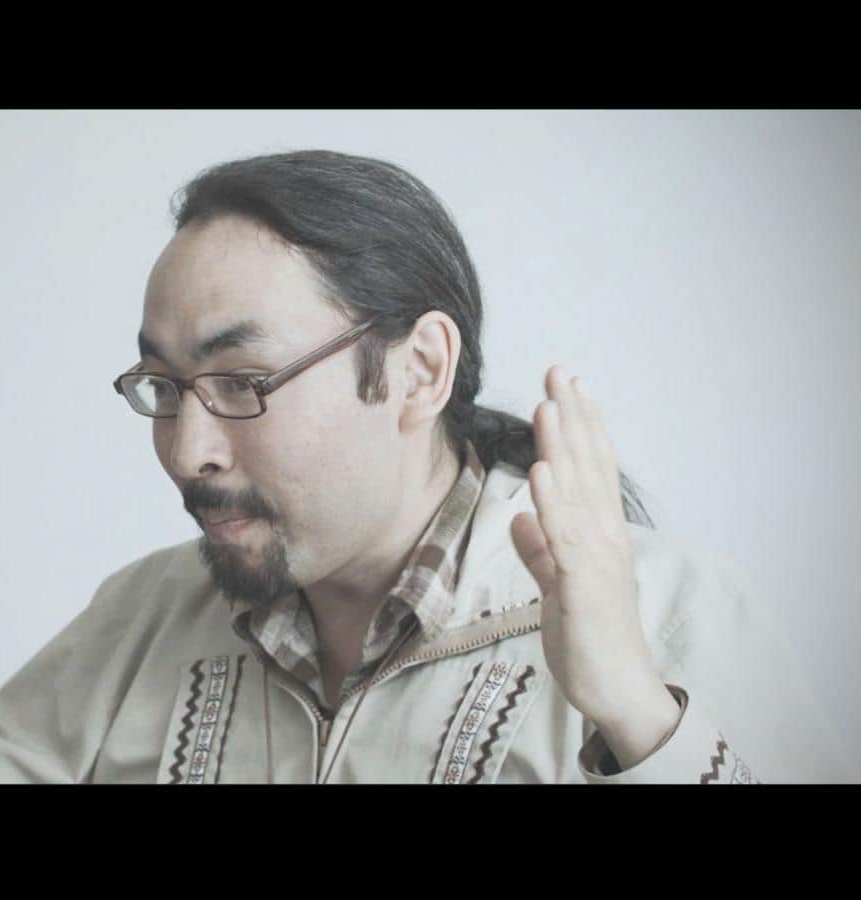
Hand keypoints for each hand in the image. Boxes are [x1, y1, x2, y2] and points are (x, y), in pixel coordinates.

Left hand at [509, 366, 677, 766]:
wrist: (615, 688)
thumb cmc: (589, 635)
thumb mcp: (558, 584)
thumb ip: (541, 551)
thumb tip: (520, 519)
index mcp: (598, 533)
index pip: (590, 468)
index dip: (579, 426)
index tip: (565, 386)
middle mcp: (604, 537)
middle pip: (588, 466)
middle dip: (573, 417)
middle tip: (559, 371)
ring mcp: (597, 559)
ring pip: (578, 491)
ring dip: (563, 446)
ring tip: (548, 404)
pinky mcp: (583, 587)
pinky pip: (565, 539)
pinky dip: (553, 504)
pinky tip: (540, 473)